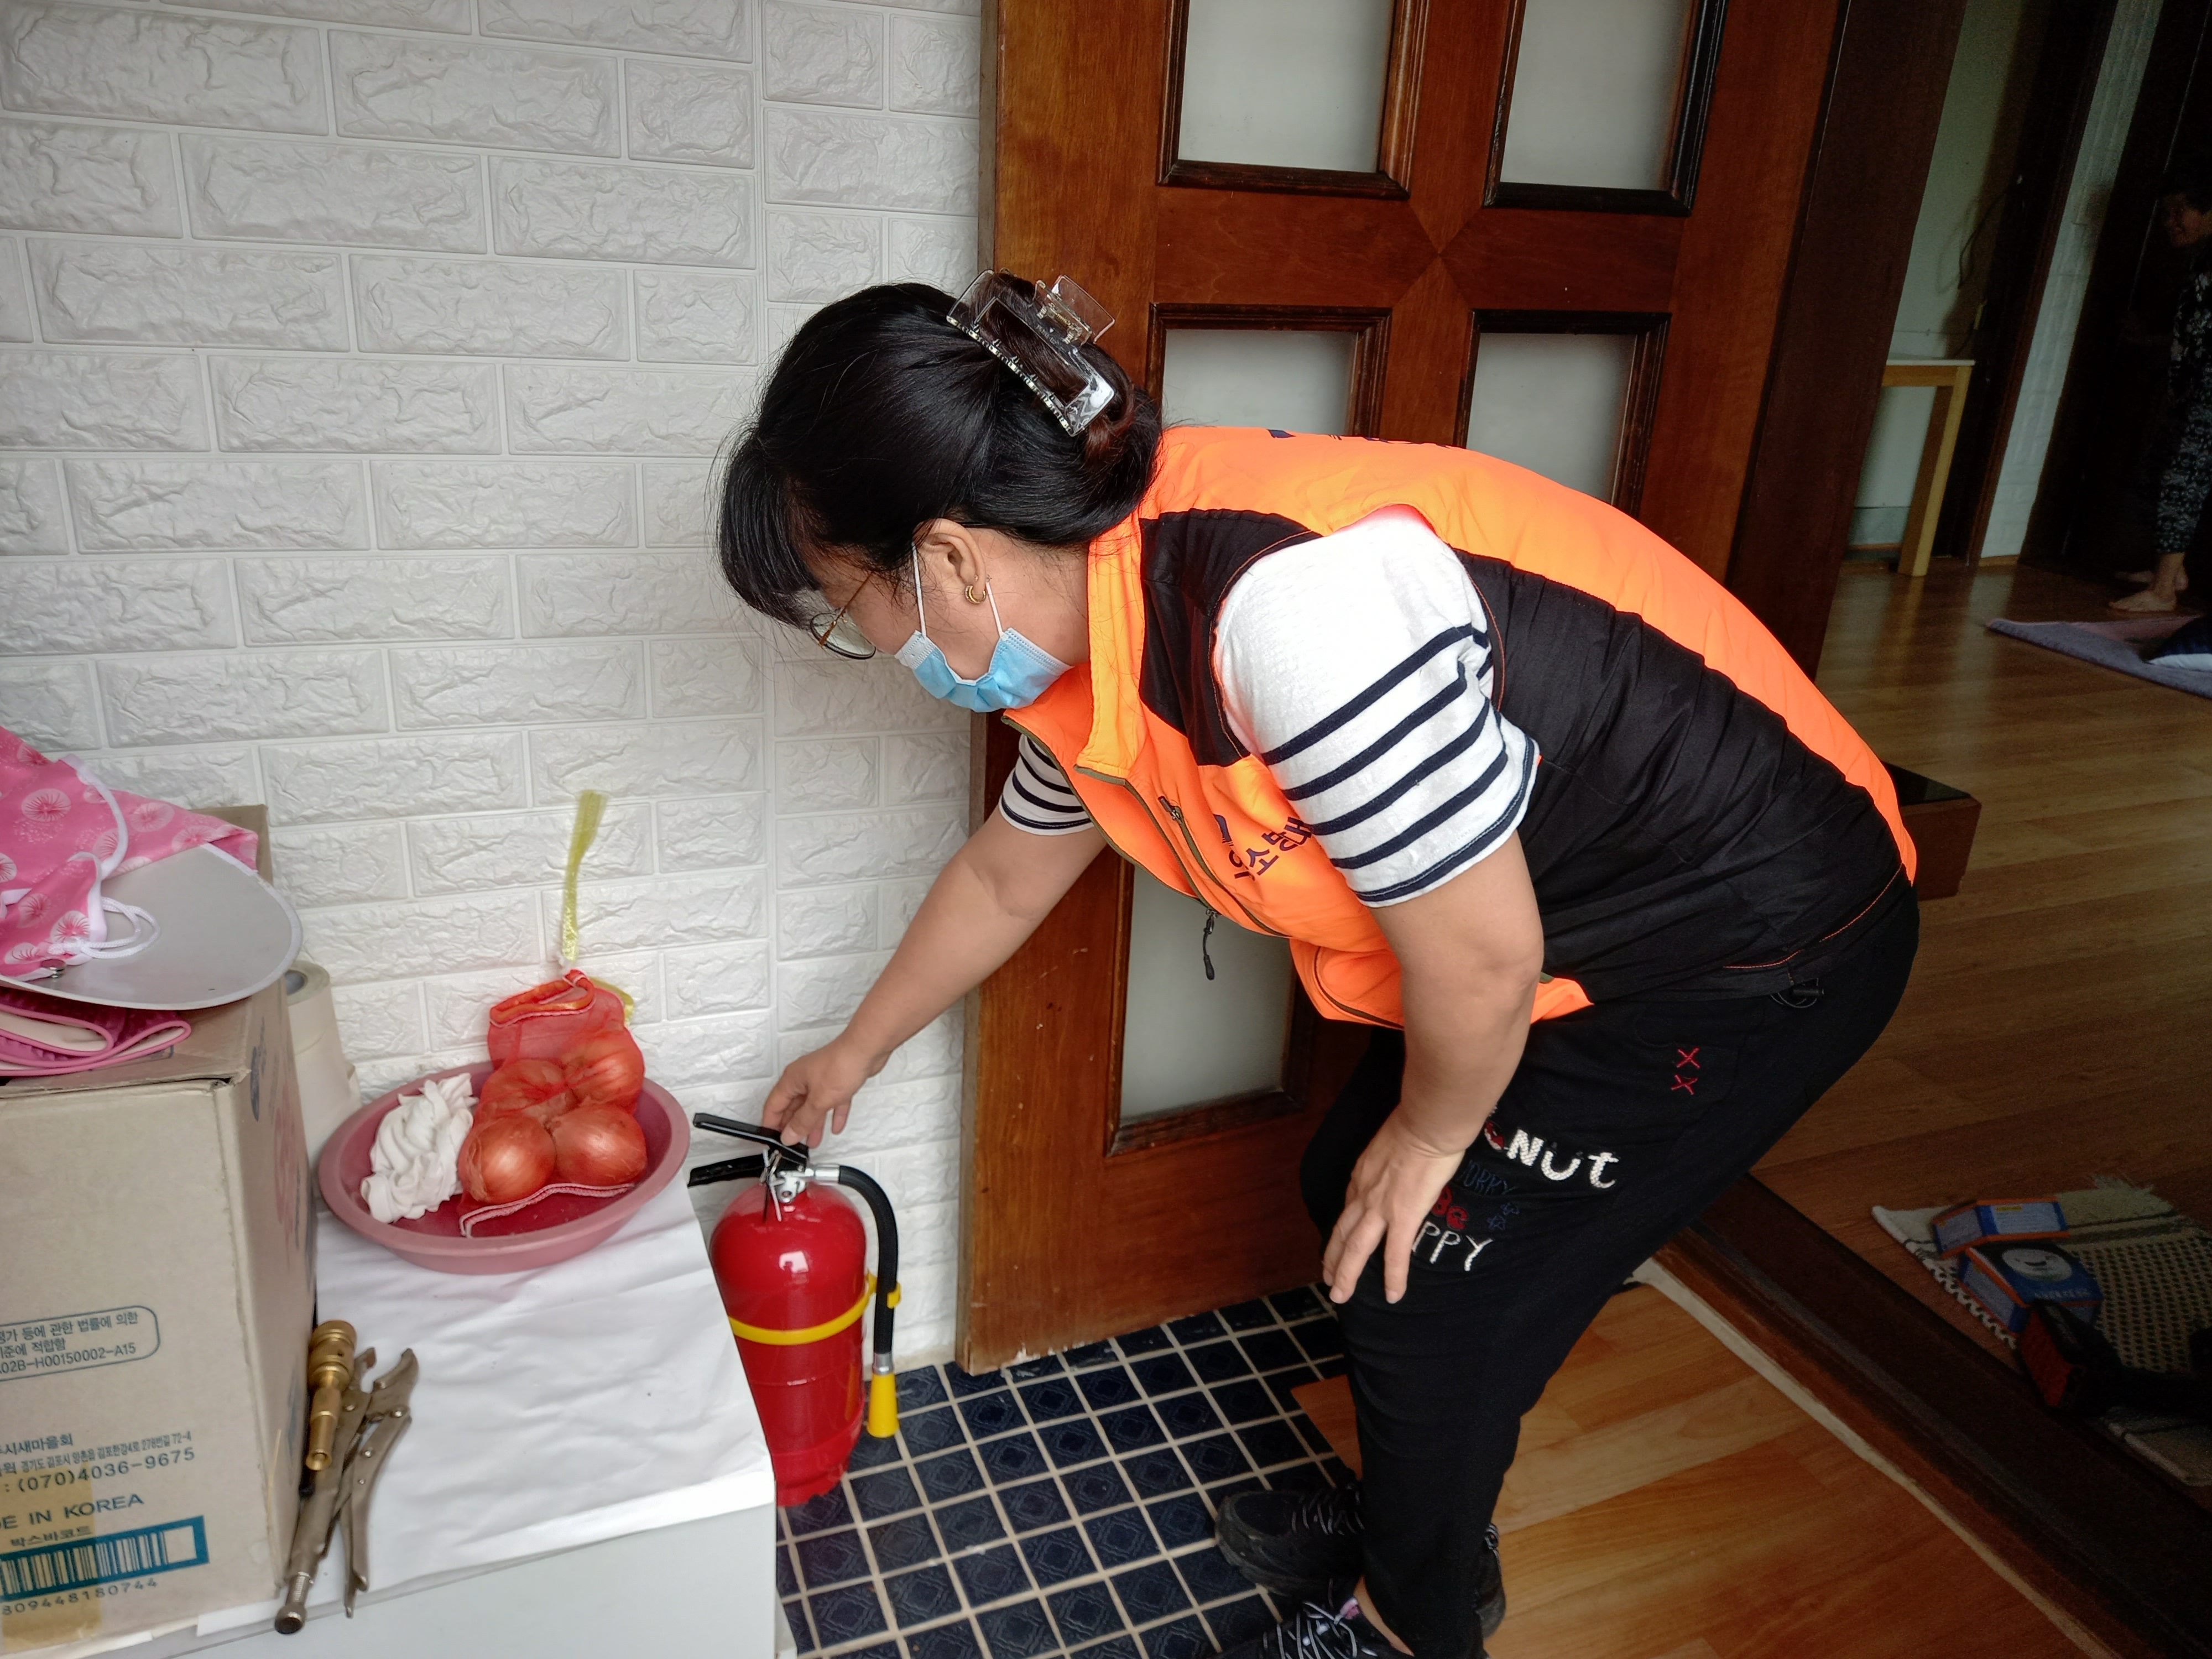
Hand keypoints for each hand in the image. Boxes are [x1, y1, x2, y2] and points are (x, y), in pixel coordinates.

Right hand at [761, 1037, 875, 1147]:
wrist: (866, 1049)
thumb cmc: (841, 1065)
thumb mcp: (818, 1101)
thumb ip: (803, 1120)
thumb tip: (788, 1135)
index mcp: (792, 1080)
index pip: (774, 1105)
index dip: (771, 1123)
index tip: (773, 1140)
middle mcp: (804, 1078)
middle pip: (793, 1106)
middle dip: (793, 1126)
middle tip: (793, 1144)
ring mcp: (821, 1079)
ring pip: (813, 1106)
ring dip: (813, 1124)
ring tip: (812, 1142)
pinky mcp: (838, 1080)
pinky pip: (832, 1101)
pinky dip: (833, 1114)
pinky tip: (835, 1127)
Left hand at [1322, 1109, 1469, 1304]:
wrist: (1426, 1124)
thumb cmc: (1416, 1125)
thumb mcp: (1392, 1144)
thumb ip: (1390, 1161)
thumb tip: (1400, 1165)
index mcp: (1361, 1176)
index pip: (1346, 1211)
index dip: (1338, 1232)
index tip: (1334, 1247)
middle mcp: (1363, 1194)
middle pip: (1341, 1234)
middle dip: (1332, 1260)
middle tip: (1328, 1281)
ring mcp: (1380, 1207)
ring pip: (1356, 1248)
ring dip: (1347, 1274)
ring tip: (1341, 1296)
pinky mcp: (1403, 1216)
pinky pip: (1395, 1254)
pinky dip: (1393, 1277)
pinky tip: (1393, 1295)